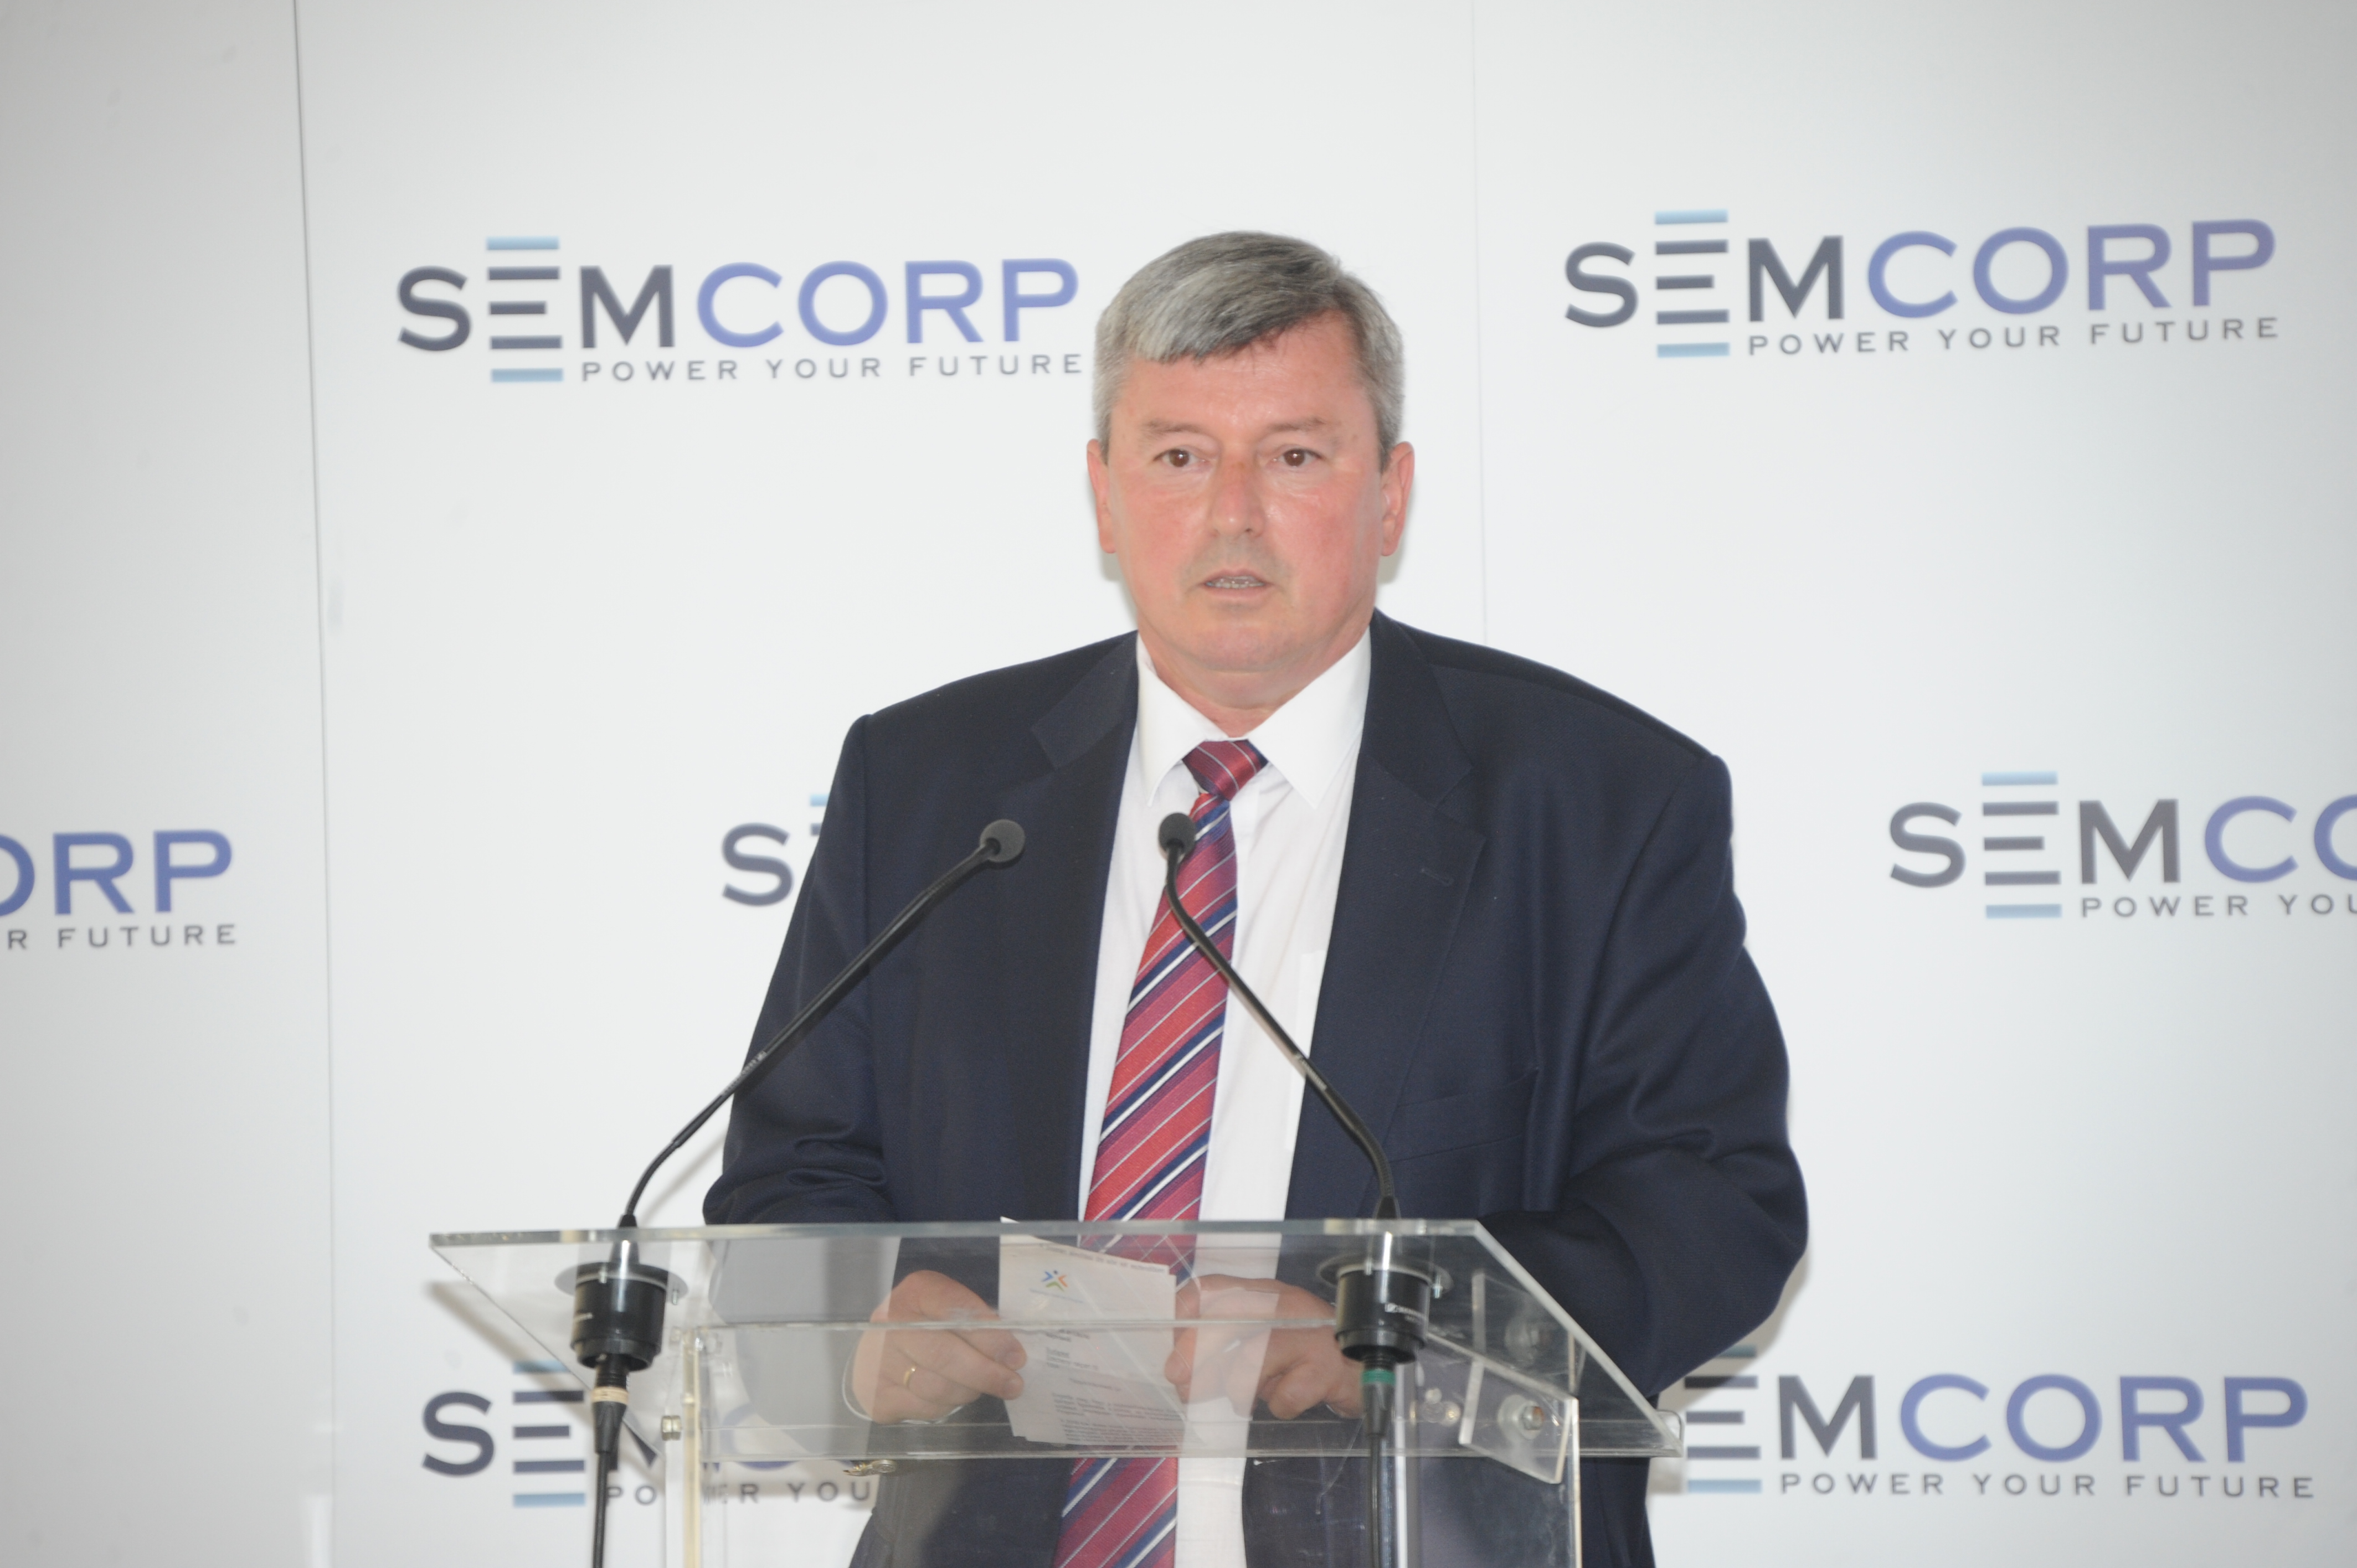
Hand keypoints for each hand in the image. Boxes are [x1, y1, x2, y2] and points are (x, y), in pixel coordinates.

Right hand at [850, 1270, 1025, 1423]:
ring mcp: (879, 1361)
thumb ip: (975, 1322)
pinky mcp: (878, 1396)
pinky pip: (926, 1409)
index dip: (989, 1336)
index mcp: (917, 1291)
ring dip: (969, 1391)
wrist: (876, 1350)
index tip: (1015, 1357)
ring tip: (979, 1387)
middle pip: (944, 1355)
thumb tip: (1010, 1354)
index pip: (956, 1312)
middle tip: (1013, 1384)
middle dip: (985, 1373)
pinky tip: (949, 1395)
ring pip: (938, 1387)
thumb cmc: (926, 1325)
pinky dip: (946, 1406)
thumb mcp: (949, 1308)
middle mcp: (891, 1323)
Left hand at [1166, 1275, 1360, 1419]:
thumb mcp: (1260, 1344)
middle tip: (1180, 1383)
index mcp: (1265, 1294)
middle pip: (1228, 1319)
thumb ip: (1222, 1350)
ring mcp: (1308, 1337)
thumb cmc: (1303, 1356)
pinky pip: (1284, 1397)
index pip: (1214, 1288)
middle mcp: (1286, 1307)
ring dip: (1238, 1389)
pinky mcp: (1326, 1371)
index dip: (1185, 1312)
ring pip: (1251, 1362)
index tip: (1169, 1342)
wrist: (1366, 1370)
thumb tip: (1178, 1369)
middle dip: (1196, 1352)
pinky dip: (1279, 1405)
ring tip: (1244, 1398)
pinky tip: (1287, 1400)